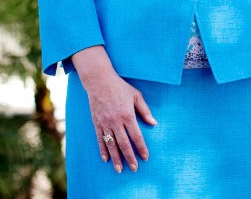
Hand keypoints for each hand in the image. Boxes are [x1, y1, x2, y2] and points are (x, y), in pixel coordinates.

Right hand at [70, 46, 156, 172]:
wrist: (99, 81)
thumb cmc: (119, 87)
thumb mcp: (136, 95)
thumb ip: (145, 110)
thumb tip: (154, 123)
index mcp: (127, 115)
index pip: (136, 136)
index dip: (141, 148)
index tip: (145, 157)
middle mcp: (116, 121)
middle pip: (124, 143)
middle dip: (130, 157)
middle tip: (134, 169)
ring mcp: (105, 123)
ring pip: (111, 144)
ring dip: (116, 158)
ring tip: (120, 170)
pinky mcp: (96, 122)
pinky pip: (100, 139)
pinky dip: (103, 150)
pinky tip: (106, 159)